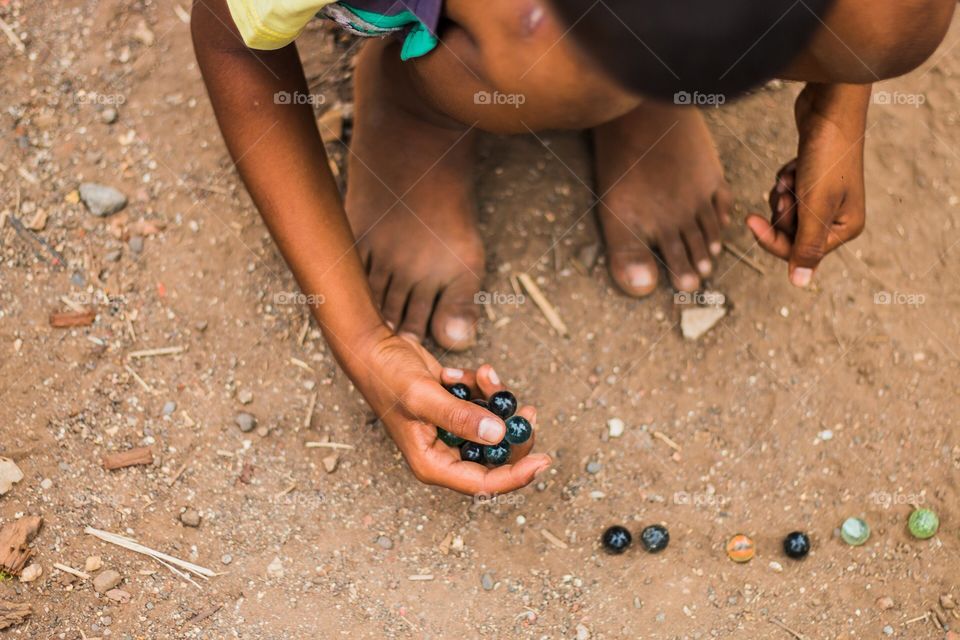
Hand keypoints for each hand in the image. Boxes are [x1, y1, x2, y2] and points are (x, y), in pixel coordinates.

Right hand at [351, 332, 550, 494]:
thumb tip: (497, 434)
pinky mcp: (459, 410)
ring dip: (497, 399)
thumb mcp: (423, 397)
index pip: (483, 483)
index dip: (516, 476)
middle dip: (513, 431)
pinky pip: (486, 405)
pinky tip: (469, 372)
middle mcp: (446, 453)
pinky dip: (485, 387)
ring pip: (495, 426)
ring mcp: (454, 431)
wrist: (376, 350)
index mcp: (434, 464)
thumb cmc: (388, 377)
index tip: (544, 460)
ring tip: (485, 374)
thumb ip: (459, 417)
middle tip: (527, 409)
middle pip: (496, 457)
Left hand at [747, 83, 869, 286]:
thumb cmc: (827, 155)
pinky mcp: (814, 180)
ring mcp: (827, 198)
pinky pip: (788, 192)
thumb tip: (800, 283)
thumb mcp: (815, 206)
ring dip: (782, 193)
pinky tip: (795, 163)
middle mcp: (839, 217)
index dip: (771, 238)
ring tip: (794, 174)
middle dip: (781, 211)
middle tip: (788, 189)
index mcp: (845, 228)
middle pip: (789, 233)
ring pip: (785, 212)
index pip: (796, 252)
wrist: (830, 108)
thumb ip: (806, 246)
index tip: (750, 221)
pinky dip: (785, 179)